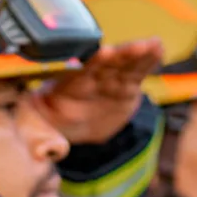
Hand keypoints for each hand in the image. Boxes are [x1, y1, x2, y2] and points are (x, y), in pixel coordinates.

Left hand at [33, 39, 162, 144]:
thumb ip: (41, 137)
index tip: (103, 54)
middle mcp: (90, 79)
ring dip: (140, 54)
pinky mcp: (126, 87)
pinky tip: (158, 50)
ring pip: (125, 65)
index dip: (93, 64)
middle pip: (108, 65)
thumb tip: (39, 152)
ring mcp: (109, 81)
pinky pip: (137, 72)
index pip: (81, 73)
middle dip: (123, 54)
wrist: (70, 123)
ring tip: (154, 45)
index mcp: (68, 86)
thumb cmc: (50, 121)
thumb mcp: (39, 128)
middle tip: (138, 46)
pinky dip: (148, 61)